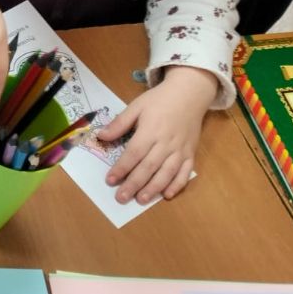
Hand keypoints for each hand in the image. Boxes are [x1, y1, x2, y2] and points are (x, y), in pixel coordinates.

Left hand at [100, 66, 215, 203]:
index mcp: (150, 130)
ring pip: (167, 173)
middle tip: (121, 198)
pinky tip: (168, 195)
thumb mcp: (136, 106)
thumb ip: (120, 123)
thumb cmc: (159, 100)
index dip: (121, 168)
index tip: (110, 181)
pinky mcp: (191, 153)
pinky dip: (178, 185)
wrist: (189, 94)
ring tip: (141, 199)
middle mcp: (166, 143)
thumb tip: (101, 136)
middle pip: (148, 167)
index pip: (133, 154)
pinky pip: (185, 172)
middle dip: (134, 184)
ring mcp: (180, 150)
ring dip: (154, 188)